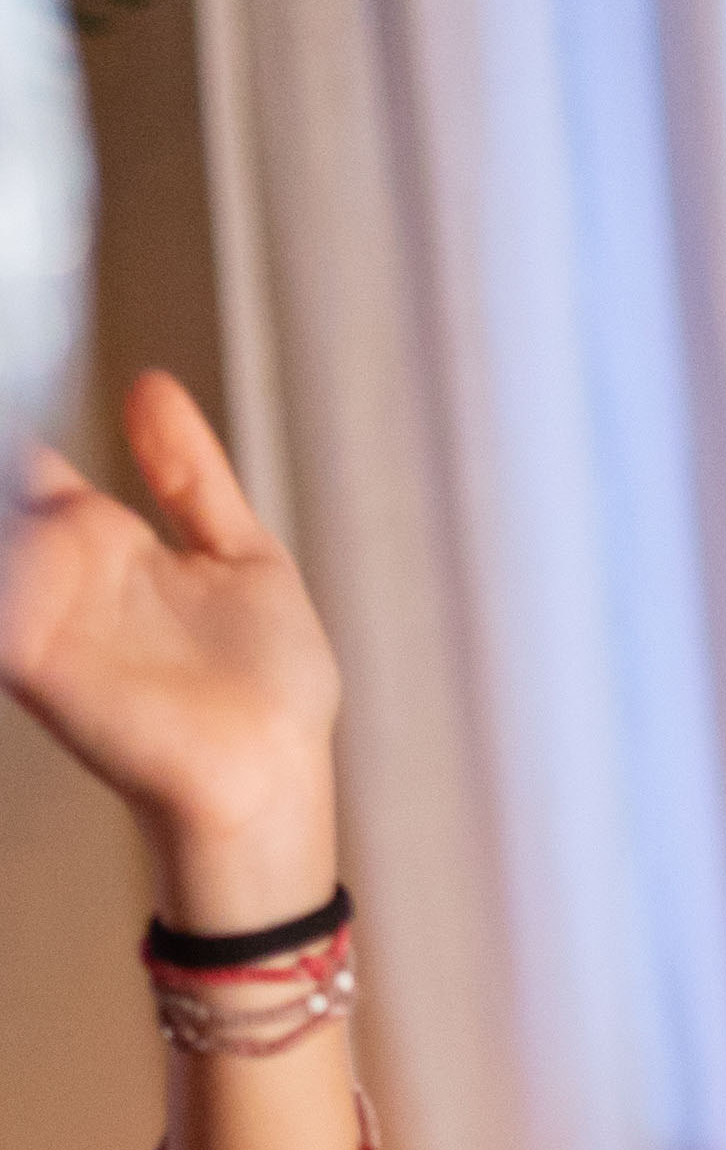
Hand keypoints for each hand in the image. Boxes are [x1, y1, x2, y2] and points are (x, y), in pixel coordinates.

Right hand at [0, 371, 338, 921]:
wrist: (273, 781)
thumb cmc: (273, 695)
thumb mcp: (244, 559)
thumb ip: (192, 477)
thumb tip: (149, 385)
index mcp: (105, 545)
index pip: (28, 469)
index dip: (7, 427)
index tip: (6, 368)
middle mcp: (62, 576)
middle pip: (3, 496)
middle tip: (1, 414)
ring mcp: (41, 615)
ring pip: (1, 537)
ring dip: (0, 505)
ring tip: (4, 462)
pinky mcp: (31, 657)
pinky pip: (1, 602)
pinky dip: (6, 576)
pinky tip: (16, 543)